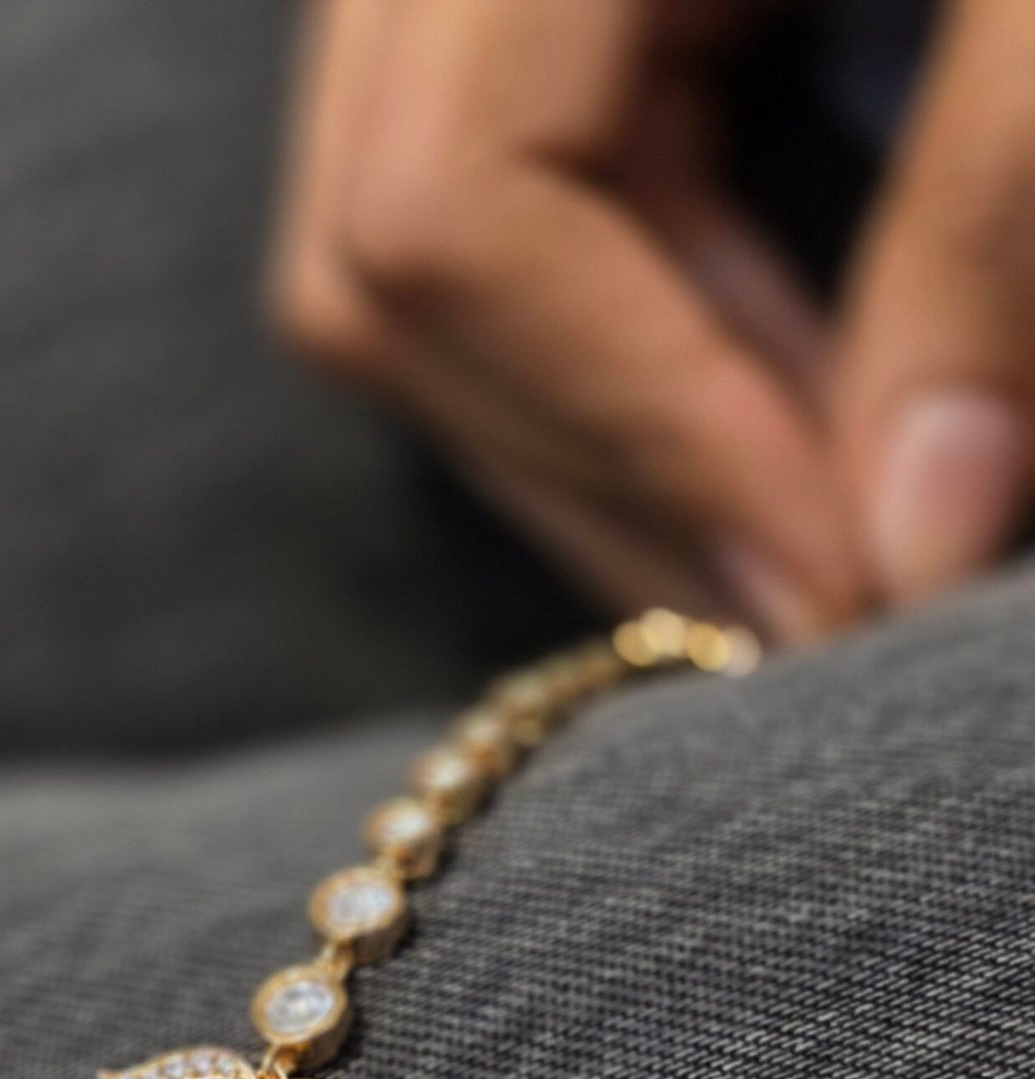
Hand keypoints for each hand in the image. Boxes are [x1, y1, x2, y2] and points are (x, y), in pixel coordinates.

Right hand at [272, 1, 1032, 639]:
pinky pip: (487, 195)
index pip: (447, 217)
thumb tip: (912, 538)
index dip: (635, 436)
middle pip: (384, 260)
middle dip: (609, 470)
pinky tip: (771, 403)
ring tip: (805, 528)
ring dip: (606, 429)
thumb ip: (1007, 206)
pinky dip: (623, 337)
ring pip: (405, 252)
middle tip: (814, 606)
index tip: (835, 591)